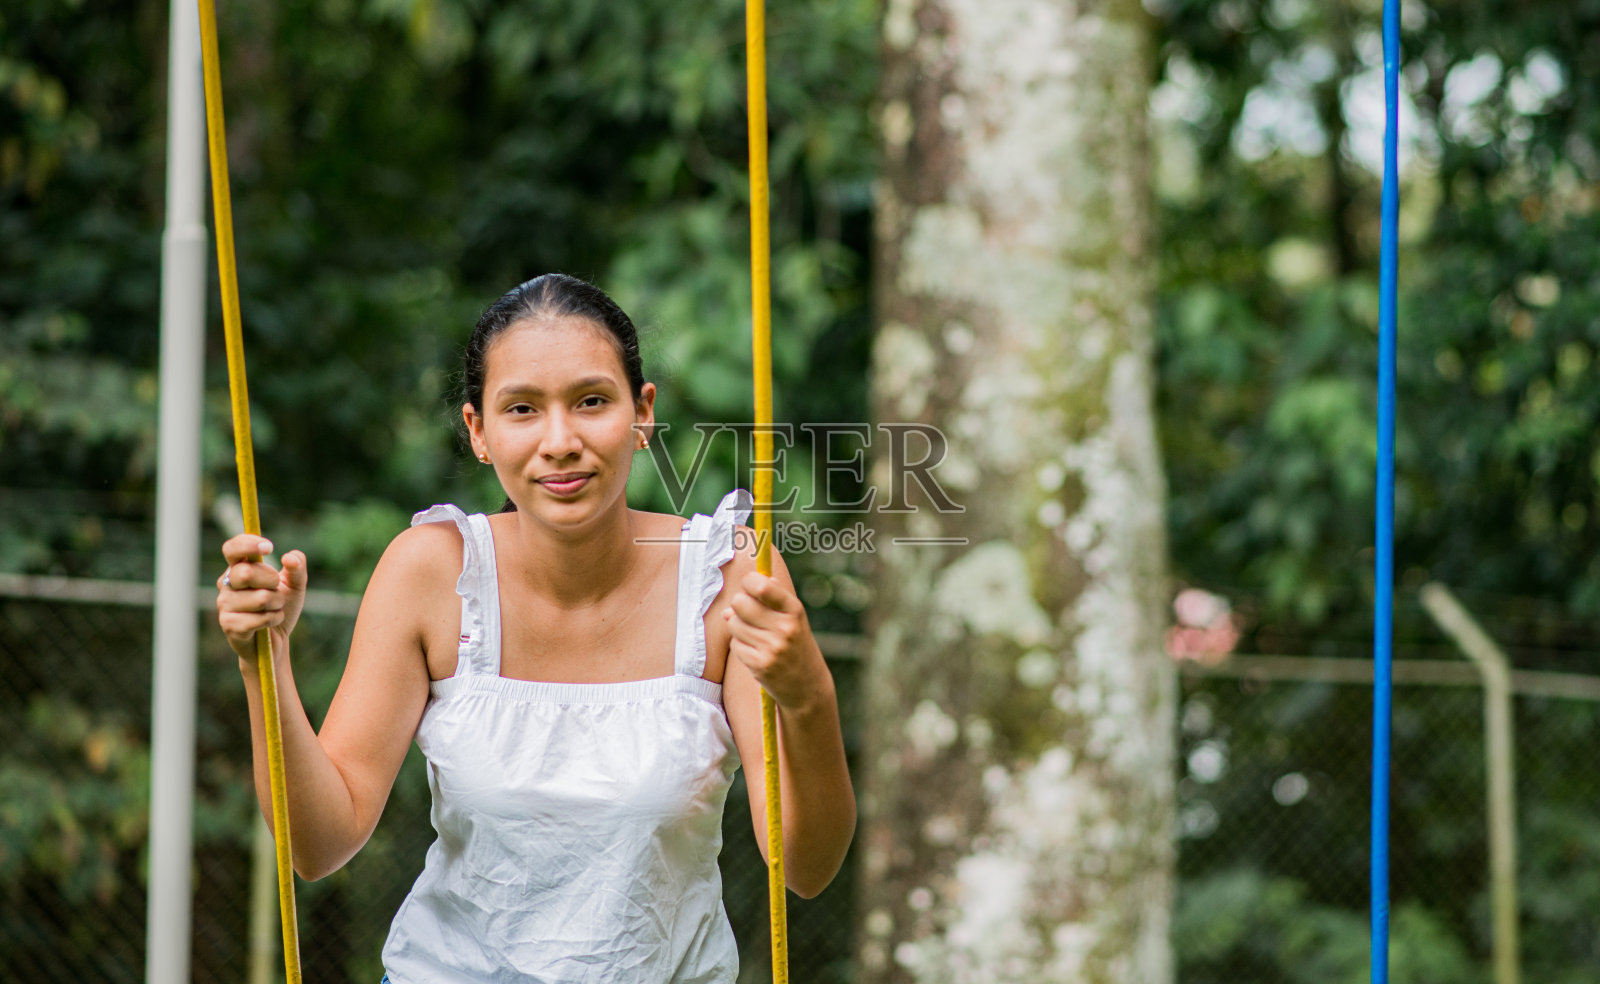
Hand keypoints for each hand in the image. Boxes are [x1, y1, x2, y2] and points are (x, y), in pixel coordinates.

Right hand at [216, 535, 307, 660]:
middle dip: (272, 581)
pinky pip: (259, 618)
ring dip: (277, 604)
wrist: (276, 640)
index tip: (269, 547)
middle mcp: (226, 584)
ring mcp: (224, 604)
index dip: (247, 544)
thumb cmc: (281, 607)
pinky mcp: (229, 624)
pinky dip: (273, 619)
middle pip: (247, 573)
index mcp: (238, 568)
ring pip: (260, 598)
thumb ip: (297, 568)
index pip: (232, 549)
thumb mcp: (295, 585)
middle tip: (277, 590)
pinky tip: (270, 623)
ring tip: (274, 609)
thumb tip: (290, 557)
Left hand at [722, 571, 828, 712]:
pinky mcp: (760, 666)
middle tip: (747, 612)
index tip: (749, 586)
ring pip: (733, 624)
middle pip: (740, 603)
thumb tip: (747, 586)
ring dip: (737, 626)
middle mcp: (785, 628)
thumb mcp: (794, 618)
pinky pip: (735, 645)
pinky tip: (754, 650)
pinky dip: (740, 645)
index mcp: (794, 611)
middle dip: (739, 605)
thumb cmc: (797, 645)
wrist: (808, 686)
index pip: (762, 587)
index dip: (748, 582)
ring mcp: (772, 648)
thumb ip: (774, 597)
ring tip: (753, 633)